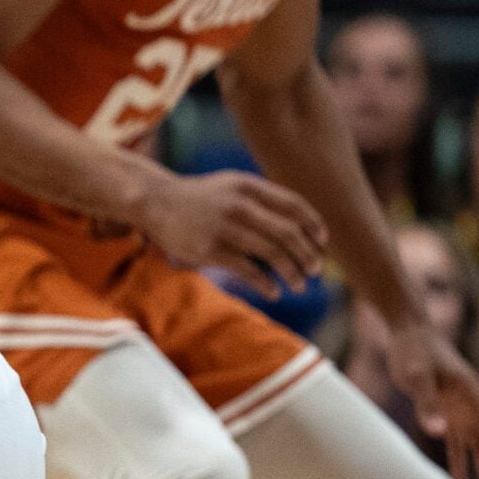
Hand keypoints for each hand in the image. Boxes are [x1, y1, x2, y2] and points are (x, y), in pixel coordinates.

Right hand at [133, 168, 327, 297]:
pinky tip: (274, 292)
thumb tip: (301, 225)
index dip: (313, 225)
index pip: (293, 205)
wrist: (156, 201)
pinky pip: (248, 270)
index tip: (322, 243)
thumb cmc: (201, 198)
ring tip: (300, 285)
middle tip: (315, 270)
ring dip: (292, 272)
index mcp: (249, 186)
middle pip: (287, 232)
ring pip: (272, 252)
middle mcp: (239, 204)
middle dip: (307, 254)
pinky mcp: (209, 249)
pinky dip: (265, 284)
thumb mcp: (232, 186)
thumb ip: (262, 199)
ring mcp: (224, 227)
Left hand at [383, 319, 478, 478]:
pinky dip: (457, 461)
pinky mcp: (444, 409)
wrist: (409, 331)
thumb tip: (437, 432)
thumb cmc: (413, 351)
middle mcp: (472, 405)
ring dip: (478, 472)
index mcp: (473, 398)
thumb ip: (426, 403)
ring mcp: (460, 408)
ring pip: (474, 447)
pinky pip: (455, 441)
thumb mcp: (417, 376)